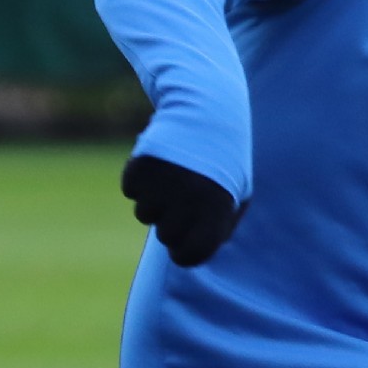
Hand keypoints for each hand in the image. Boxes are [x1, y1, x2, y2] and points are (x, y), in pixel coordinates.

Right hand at [120, 154, 245, 266]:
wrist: (207, 111)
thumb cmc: (226, 160)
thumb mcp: (236, 195)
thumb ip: (220, 229)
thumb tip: (192, 255)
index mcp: (217, 212)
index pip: (190, 256)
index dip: (184, 252)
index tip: (184, 244)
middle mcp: (189, 201)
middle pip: (165, 237)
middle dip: (170, 223)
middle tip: (182, 199)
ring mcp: (164, 183)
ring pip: (144, 214)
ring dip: (154, 201)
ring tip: (173, 176)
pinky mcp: (141, 166)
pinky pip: (130, 190)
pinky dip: (139, 180)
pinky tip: (158, 163)